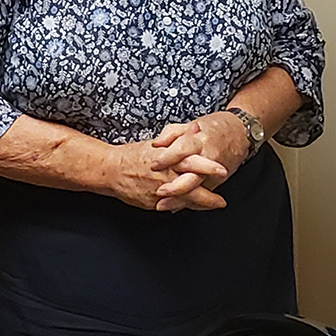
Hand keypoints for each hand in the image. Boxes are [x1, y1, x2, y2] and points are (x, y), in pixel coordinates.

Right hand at [109, 135, 226, 211]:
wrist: (111, 170)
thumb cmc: (136, 155)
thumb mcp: (159, 142)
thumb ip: (180, 137)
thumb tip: (196, 128)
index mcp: (167, 158)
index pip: (192, 162)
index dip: (208, 167)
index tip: (223, 170)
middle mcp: (165, 176)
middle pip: (191, 185)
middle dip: (208, 195)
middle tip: (222, 201)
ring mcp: (160, 191)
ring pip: (185, 200)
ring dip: (202, 203)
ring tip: (216, 204)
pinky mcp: (154, 203)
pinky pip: (173, 206)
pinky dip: (185, 206)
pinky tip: (196, 207)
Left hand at [150, 114, 250, 211]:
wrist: (241, 132)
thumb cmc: (216, 127)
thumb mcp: (192, 123)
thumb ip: (171, 133)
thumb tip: (156, 144)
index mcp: (199, 140)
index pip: (182, 150)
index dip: (167, 158)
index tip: (153, 165)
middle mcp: (207, 157)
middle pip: (191, 174)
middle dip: (175, 186)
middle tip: (159, 191)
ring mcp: (214, 171)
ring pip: (196, 188)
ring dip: (179, 199)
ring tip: (162, 205)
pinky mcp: (218, 180)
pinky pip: (203, 193)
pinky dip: (189, 201)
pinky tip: (176, 206)